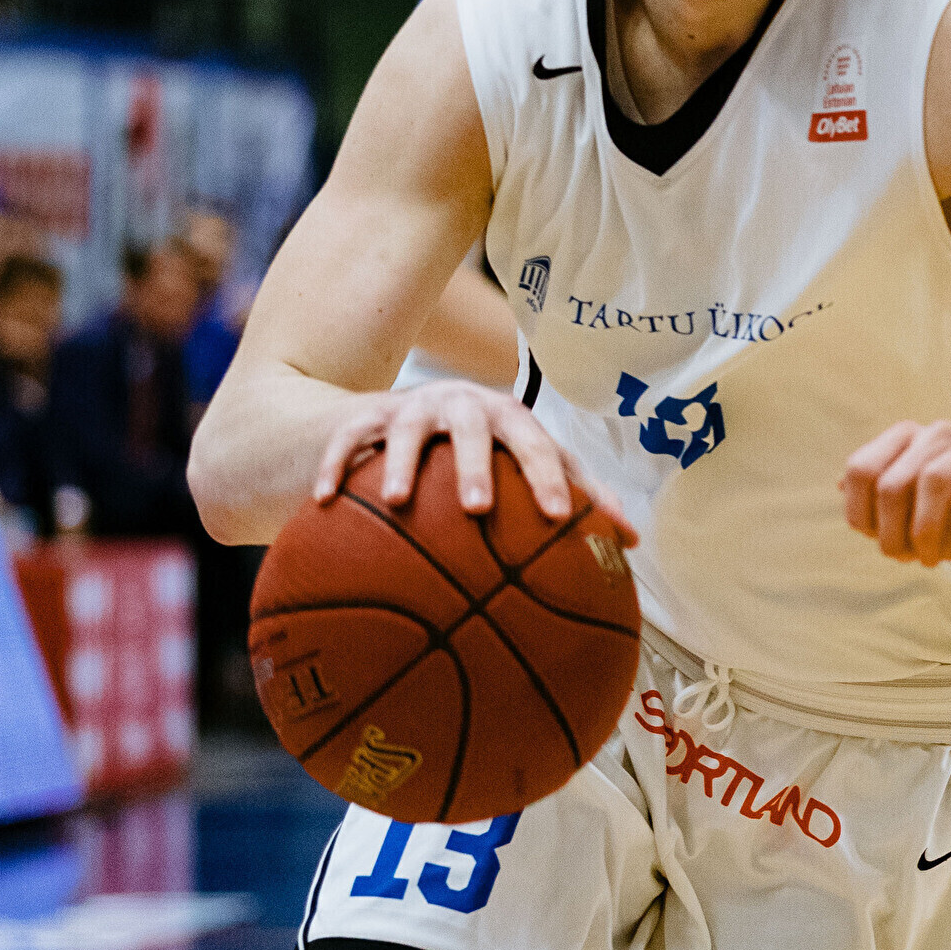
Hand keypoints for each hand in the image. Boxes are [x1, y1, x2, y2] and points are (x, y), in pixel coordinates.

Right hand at [309, 379, 632, 543]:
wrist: (410, 412)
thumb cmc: (486, 450)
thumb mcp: (527, 462)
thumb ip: (574, 496)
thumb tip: (629, 542)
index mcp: (509, 419)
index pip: (537, 445)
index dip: (550, 477)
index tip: (557, 516)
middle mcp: (463, 406)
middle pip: (473, 428)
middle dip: (477, 465)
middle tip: (478, 508)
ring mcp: (412, 409)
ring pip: (407, 429)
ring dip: (404, 463)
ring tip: (401, 502)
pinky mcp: (366, 417)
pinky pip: (346, 439)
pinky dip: (334, 466)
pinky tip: (321, 501)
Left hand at [841, 419, 950, 564]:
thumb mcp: (915, 517)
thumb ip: (880, 500)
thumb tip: (838, 485)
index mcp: (912, 439)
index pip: (862, 470)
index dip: (862, 515)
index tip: (880, 542)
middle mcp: (944, 433)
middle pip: (893, 482)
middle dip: (893, 534)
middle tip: (908, 560)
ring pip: (935, 479)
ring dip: (927, 534)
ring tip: (934, 561)